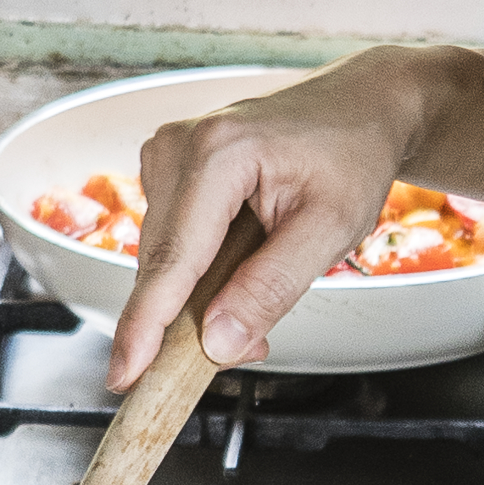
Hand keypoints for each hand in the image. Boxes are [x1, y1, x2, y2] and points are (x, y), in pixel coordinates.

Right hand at [108, 51, 432, 382]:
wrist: (358, 108)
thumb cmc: (352, 157)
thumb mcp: (331, 230)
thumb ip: (271, 289)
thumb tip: (217, 343)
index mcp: (219, 152)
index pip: (172, 260)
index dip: (146, 326)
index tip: (125, 376)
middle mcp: (179, 145)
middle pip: (161, 264)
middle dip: (190, 320)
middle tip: (251, 345)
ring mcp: (167, 152)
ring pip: (162, 257)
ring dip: (197, 294)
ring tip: (262, 284)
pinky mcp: (167, 167)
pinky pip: (169, 240)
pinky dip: (198, 268)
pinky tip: (240, 259)